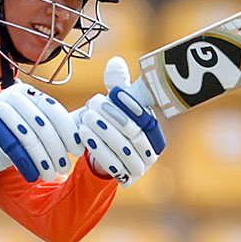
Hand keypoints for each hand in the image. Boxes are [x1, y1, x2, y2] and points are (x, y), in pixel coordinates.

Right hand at [0, 81, 81, 182]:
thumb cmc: (19, 131)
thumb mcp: (39, 124)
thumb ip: (58, 124)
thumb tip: (90, 123)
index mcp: (32, 93)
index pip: (54, 110)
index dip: (68, 131)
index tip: (78, 151)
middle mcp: (15, 95)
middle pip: (41, 124)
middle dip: (56, 148)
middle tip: (65, 167)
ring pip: (26, 136)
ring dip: (41, 158)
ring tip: (50, 174)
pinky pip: (9, 145)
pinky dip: (23, 162)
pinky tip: (33, 174)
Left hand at [79, 57, 164, 186]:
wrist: (102, 155)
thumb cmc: (112, 124)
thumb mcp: (115, 103)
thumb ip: (118, 85)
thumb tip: (115, 62)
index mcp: (155, 130)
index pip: (145, 117)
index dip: (130, 105)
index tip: (111, 93)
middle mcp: (153, 150)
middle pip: (134, 133)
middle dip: (112, 118)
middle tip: (92, 104)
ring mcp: (142, 167)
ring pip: (124, 150)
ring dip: (103, 134)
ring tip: (86, 119)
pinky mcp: (128, 179)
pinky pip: (115, 166)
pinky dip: (99, 150)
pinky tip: (85, 138)